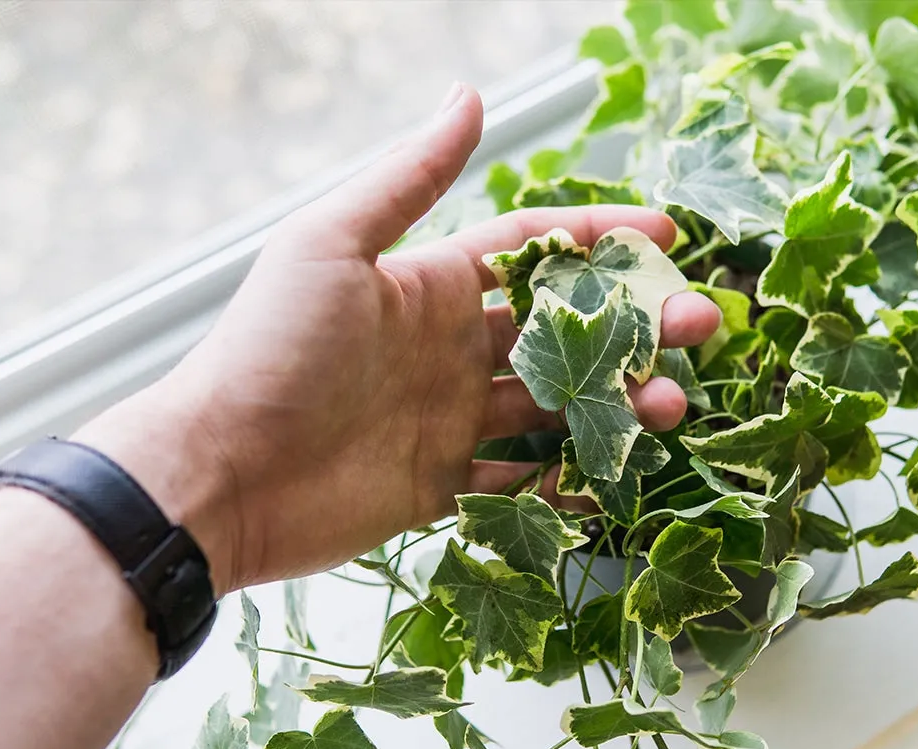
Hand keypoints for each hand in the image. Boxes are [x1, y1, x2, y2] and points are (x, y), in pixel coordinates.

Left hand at [74, 84, 719, 594]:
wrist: (221, 476)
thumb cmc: (272, 351)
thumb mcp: (333, 245)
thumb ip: (410, 179)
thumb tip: (468, 94)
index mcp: (433, 285)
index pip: (535, 248)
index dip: (600, 237)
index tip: (665, 237)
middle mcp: (451, 347)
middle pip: (563, 327)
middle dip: (634, 322)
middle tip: (696, 327)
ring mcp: (451, 418)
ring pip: (557, 404)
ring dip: (618, 399)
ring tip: (669, 405)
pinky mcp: (444, 485)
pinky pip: (520, 479)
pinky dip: (567, 477)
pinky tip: (612, 469)